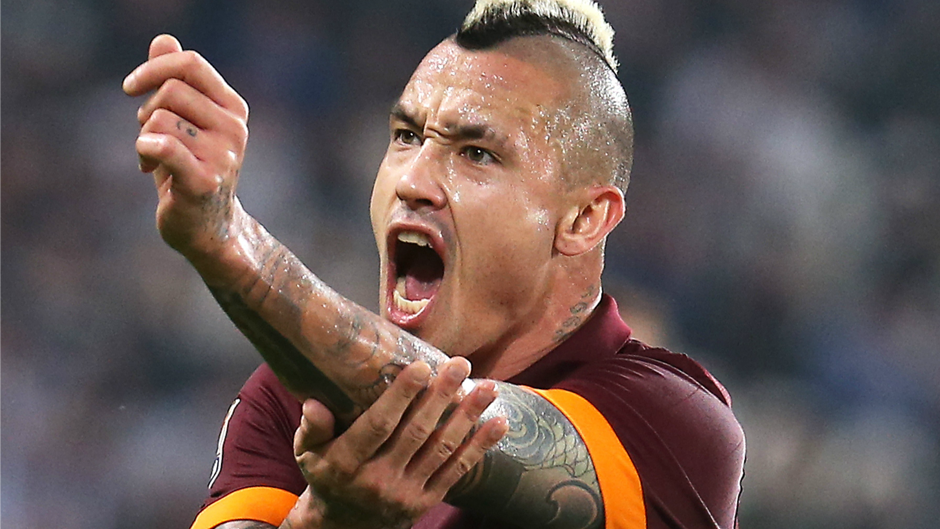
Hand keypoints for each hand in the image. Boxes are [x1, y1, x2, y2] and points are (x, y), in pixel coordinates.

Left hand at [123, 35, 249, 257]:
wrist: (208, 228)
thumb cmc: (191, 171)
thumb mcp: (184, 122)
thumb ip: (176, 81)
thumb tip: (163, 40)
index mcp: (234, 109)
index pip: (190, 64)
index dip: (154, 68)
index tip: (131, 88)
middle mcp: (234, 129)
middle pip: (171, 90)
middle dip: (147, 111)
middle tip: (148, 137)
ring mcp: (223, 155)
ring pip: (159, 119)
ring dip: (143, 138)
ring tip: (151, 161)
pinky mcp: (204, 180)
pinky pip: (161, 145)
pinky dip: (144, 150)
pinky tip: (145, 167)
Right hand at [283, 358, 508, 528]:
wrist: (344, 527)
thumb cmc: (328, 475)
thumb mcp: (309, 452)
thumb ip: (313, 427)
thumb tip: (314, 401)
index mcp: (347, 463)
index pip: (378, 425)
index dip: (400, 396)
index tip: (421, 366)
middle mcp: (378, 479)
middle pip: (416, 432)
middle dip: (441, 396)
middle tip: (460, 364)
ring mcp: (405, 492)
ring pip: (441, 449)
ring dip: (468, 417)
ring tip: (487, 388)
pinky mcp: (426, 501)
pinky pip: (457, 471)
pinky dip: (480, 447)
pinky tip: (498, 423)